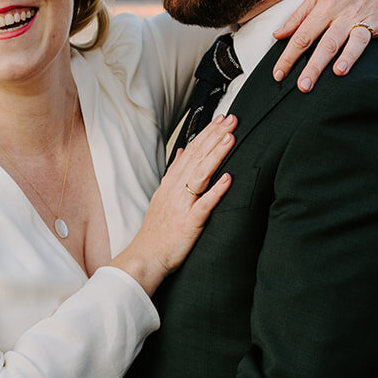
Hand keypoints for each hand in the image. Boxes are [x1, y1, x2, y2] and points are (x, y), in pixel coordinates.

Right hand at [111, 114, 234, 294]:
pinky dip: (216, 191)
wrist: (145, 258)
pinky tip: (228, 178)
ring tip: (230, 138)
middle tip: (232, 119)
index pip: (191, 151)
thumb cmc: (156, 232)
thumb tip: (182, 151)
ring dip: (216, 155)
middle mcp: (176, 190)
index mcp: (171, 183)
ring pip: (200, 174)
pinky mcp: (189, 223)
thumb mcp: (162, 196)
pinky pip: (204, 204)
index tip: (221, 119)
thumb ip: (174, 173)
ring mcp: (182, 205)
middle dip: (215, 136)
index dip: (207, 134)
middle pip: (197, 157)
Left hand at [271, 0, 377, 89]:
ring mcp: (368, 17)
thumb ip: (298, 17)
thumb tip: (277, 35)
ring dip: (350, 56)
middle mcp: (346, 14)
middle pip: (327, 43)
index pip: (302, 36)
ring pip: (357, 40)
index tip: (277, 75)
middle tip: (303, 87)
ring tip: (340, 73)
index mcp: (325, 7)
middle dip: (315, 65)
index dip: (288, 56)